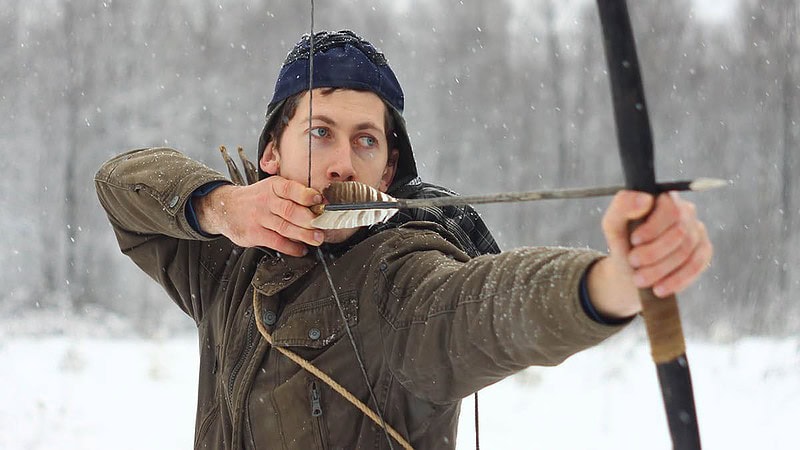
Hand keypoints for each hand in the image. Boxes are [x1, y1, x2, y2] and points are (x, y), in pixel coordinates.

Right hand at [194, 176, 323, 256]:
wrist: (225, 208)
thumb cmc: (256, 199)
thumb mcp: (271, 189)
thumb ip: (292, 196)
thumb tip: (320, 204)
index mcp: (273, 186)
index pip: (290, 188)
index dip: (306, 195)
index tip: (319, 200)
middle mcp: (266, 200)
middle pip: (290, 210)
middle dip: (310, 220)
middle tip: (323, 226)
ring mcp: (259, 217)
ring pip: (285, 227)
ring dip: (304, 235)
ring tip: (317, 239)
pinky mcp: (254, 233)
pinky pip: (276, 242)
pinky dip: (291, 247)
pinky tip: (301, 249)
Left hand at [588, 191, 712, 318]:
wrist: (631, 270)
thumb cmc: (623, 242)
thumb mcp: (613, 225)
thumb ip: (622, 206)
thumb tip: (644, 198)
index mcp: (664, 199)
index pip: (670, 209)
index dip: (653, 228)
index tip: (634, 241)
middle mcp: (685, 211)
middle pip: (680, 233)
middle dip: (653, 252)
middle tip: (633, 262)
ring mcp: (697, 232)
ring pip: (686, 252)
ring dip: (660, 269)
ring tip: (639, 279)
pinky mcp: (703, 251)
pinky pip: (697, 266)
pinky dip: (676, 280)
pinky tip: (659, 288)